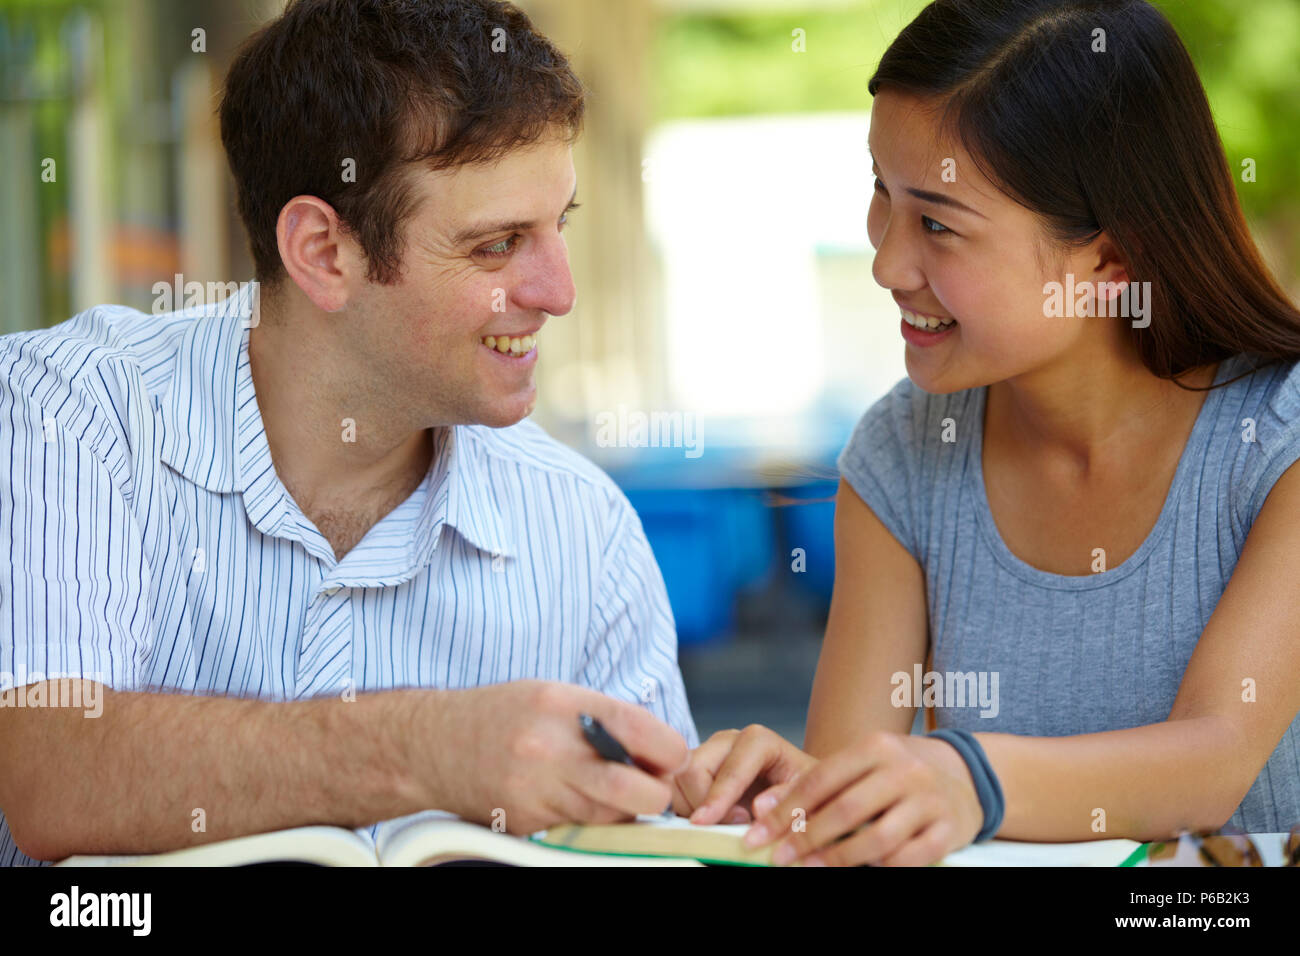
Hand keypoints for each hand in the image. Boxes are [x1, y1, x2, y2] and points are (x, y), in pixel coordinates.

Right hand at [427, 680, 688, 835]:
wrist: (433, 744)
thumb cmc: (504, 713)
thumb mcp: (557, 695)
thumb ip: (609, 719)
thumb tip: (664, 751)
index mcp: (562, 706)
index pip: (644, 734)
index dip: (670, 751)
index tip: (671, 756)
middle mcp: (550, 749)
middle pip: (637, 790)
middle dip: (655, 792)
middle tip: (650, 783)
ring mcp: (536, 791)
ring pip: (611, 816)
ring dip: (622, 807)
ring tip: (603, 784)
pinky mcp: (526, 823)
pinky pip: (580, 828)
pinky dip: (588, 817)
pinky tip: (570, 796)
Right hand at [672, 724, 816, 824]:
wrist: (797, 793)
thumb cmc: (806, 794)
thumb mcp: (809, 798)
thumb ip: (789, 801)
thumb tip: (757, 807)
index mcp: (757, 740)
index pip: (729, 767)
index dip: (718, 797)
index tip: (707, 823)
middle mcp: (727, 741)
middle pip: (693, 769)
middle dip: (701, 804)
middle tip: (723, 829)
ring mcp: (707, 753)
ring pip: (676, 780)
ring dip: (689, 809)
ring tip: (719, 825)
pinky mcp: (693, 770)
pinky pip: (672, 790)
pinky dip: (682, 810)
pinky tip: (707, 822)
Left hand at [742, 731, 983, 865]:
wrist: (967, 775)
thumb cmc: (898, 772)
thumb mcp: (862, 764)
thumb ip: (817, 782)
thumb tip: (762, 806)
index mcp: (876, 747)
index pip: (821, 779)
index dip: (786, 809)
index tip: (760, 832)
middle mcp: (904, 770)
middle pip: (845, 810)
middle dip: (805, 838)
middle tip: (778, 858)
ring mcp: (929, 800)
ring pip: (877, 838)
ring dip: (838, 858)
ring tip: (811, 868)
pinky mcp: (949, 830)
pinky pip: (910, 857)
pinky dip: (883, 867)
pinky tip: (863, 869)